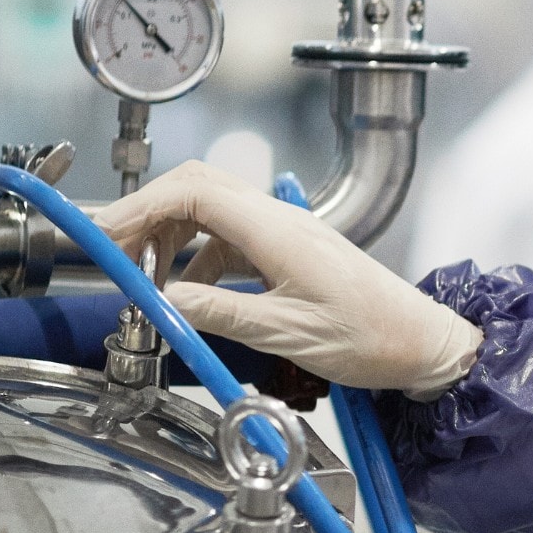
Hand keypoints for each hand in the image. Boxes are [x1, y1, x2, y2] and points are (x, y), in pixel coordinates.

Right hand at [96, 160, 481, 396]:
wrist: (423, 344)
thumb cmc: (372, 339)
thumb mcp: (287, 333)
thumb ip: (220, 314)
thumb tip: (163, 301)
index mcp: (277, 232)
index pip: (194, 192)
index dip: (142, 208)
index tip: (108, 237)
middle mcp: (281, 221)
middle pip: (198, 189)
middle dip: (150, 216)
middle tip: (121, 256)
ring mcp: (288, 233)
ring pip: (213, 212)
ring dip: (174, 239)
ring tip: (153, 281)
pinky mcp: (292, 250)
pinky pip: (233, 239)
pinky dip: (202, 258)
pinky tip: (196, 294)